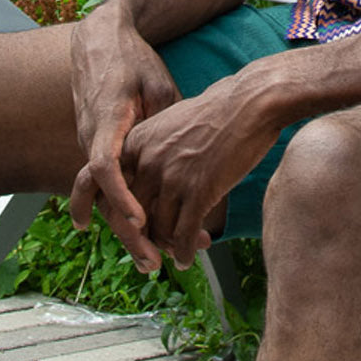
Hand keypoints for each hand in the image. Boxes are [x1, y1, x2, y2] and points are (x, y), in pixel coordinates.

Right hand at [68, 0, 179, 271]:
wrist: (101, 39)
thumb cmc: (132, 59)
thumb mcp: (156, 83)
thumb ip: (167, 119)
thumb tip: (196, 156)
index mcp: (107, 120)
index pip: (104, 168)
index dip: (121, 199)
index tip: (142, 224)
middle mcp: (92, 137)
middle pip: (103, 198)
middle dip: (128, 234)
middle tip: (155, 264)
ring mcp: (91, 144)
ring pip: (107, 198)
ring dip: (131, 229)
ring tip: (158, 257)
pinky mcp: (98, 146)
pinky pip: (109, 185)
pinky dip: (128, 209)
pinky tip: (151, 231)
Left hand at [119, 70, 281, 269]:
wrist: (250, 102)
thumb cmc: (215, 113)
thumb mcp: (170, 124)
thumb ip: (151, 151)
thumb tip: (146, 186)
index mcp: (136, 143)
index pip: (110, 191)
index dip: (114, 217)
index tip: (125, 231)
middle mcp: (148, 161)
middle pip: (131, 217)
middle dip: (141, 243)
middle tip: (150, 257)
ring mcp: (173, 176)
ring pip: (159, 230)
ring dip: (169, 248)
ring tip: (180, 252)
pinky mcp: (199, 190)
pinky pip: (184, 234)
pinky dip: (186, 251)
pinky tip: (190, 256)